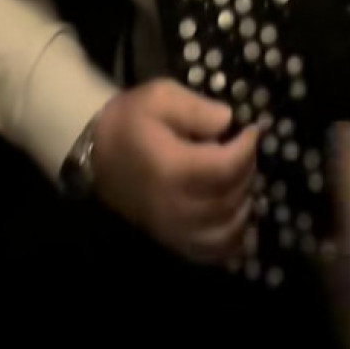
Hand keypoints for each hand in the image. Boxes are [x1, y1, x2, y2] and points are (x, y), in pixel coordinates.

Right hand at [91, 79, 258, 260]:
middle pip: (229, 199)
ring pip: (225, 232)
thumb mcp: (160, 96)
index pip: (226, 167)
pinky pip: (209, 253)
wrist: (96, 151)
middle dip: (247, 172)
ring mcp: (171, 228)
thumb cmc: (130, 120)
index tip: (253, 130)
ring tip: (240, 179)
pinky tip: (238, 220)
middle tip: (245, 150)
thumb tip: (228, 121)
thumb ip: (197, 107)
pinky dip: (231, 241)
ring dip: (243, 206)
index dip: (248, 149)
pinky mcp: (169, 239)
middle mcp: (174, 205)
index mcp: (172, 169)